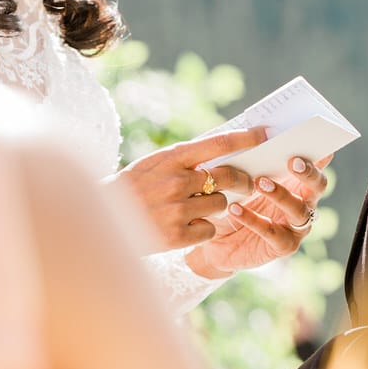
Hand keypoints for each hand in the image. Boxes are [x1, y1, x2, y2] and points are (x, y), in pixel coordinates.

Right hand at [108, 127, 267, 252]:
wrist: (101, 221)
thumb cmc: (132, 188)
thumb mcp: (154, 164)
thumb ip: (184, 159)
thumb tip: (222, 153)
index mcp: (171, 158)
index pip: (218, 143)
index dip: (245, 137)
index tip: (266, 133)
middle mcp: (177, 181)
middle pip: (228, 177)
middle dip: (243, 180)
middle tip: (246, 183)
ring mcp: (178, 210)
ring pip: (221, 204)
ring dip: (217, 205)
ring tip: (196, 206)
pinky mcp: (178, 236)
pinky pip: (210, 229)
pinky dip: (203, 228)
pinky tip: (186, 226)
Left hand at [185, 155, 330, 279]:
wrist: (215, 235)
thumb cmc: (229, 195)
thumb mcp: (233, 172)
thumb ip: (243, 154)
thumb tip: (244, 128)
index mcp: (296, 179)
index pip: (315, 163)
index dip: (319, 153)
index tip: (314, 141)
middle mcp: (303, 201)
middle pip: (317, 186)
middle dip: (308, 173)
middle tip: (292, 161)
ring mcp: (296, 225)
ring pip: (298, 210)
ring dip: (281, 194)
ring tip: (259, 182)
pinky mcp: (283, 245)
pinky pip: (273, 232)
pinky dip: (254, 219)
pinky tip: (234, 208)